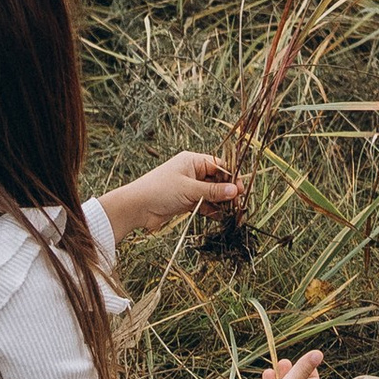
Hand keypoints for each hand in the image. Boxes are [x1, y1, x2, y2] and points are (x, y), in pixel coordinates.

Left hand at [100, 149, 241, 242]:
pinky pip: (203, 203)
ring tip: (232, 212)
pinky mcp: (184, 201)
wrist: (136, 207)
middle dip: (227, 191)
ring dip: (221, 202)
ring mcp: (188, 187)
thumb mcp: (189, 189)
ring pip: (210, 193)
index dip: (231, 177)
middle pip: (216, 180)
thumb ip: (213, 191)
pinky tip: (220, 217)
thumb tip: (235, 191)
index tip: (241, 189)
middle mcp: (191, 172)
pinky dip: (211, 210)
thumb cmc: (160, 190)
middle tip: (239, 203)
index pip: (218, 165)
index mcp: (192, 161)